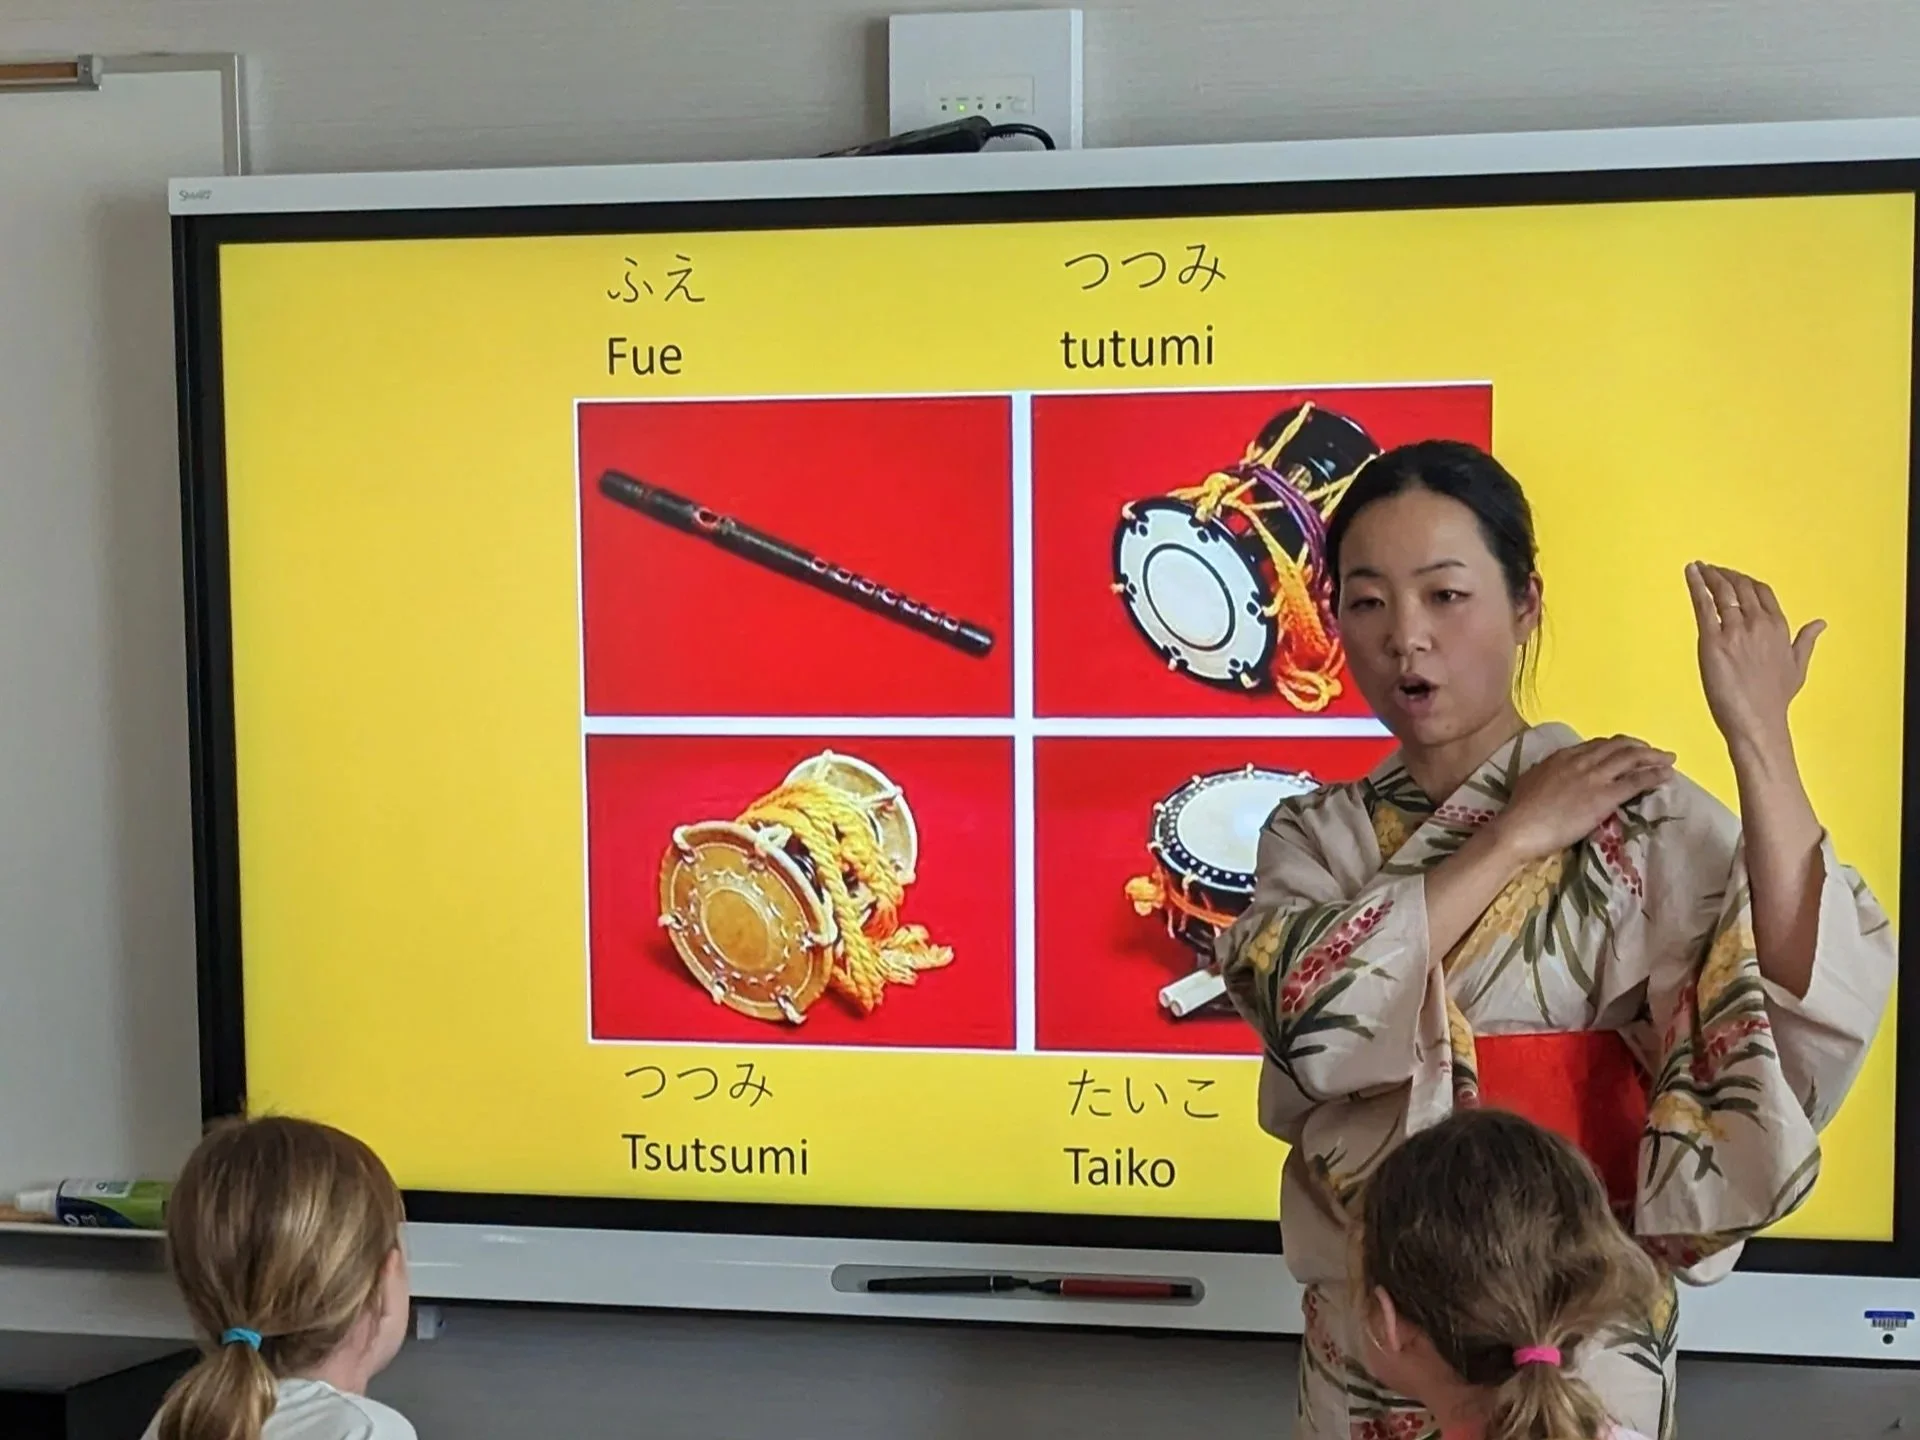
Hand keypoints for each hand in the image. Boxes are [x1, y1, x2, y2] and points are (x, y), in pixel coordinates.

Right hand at [1490, 737, 1674, 861]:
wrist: (1520, 827)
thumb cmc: (1520, 810)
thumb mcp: (1532, 780)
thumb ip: (1548, 772)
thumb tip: (1554, 773)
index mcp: (1562, 756)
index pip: (1597, 745)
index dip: (1616, 745)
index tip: (1626, 749)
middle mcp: (1581, 761)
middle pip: (1619, 746)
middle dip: (1640, 746)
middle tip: (1652, 751)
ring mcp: (1595, 778)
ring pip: (1631, 758)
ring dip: (1653, 756)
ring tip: (1667, 758)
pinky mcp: (1604, 797)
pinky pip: (1636, 781)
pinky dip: (1654, 775)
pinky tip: (1666, 775)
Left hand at [1687, 562, 1822, 753]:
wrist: (1757, 720)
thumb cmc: (1774, 699)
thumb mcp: (1797, 666)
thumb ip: (1806, 641)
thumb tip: (1820, 623)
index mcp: (1779, 628)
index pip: (1762, 592)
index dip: (1746, 581)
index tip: (1734, 576)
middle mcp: (1759, 624)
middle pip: (1741, 588)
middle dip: (1726, 575)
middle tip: (1711, 568)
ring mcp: (1736, 631)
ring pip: (1722, 592)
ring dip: (1710, 576)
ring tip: (1699, 567)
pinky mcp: (1713, 641)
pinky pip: (1704, 605)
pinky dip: (1697, 585)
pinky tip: (1691, 572)